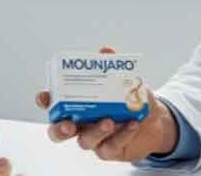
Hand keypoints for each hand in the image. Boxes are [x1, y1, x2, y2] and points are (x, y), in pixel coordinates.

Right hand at [35, 47, 179, 162]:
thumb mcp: (126, 80)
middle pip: (58, 131)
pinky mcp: (110, 150)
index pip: (55, 103)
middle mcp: (81, 123)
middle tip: (69, 125)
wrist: (156, 121)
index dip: (45, 101)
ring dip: (95, 131)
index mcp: (79, 104)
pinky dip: (121, 135)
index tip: (44, 96)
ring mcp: (94, 138)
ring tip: (110, 121)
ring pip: (84, 141)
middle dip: (60, 129)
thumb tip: (106, 51)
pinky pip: (110, 147)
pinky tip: (132, 124)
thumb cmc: (132, 99)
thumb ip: (114, 67)